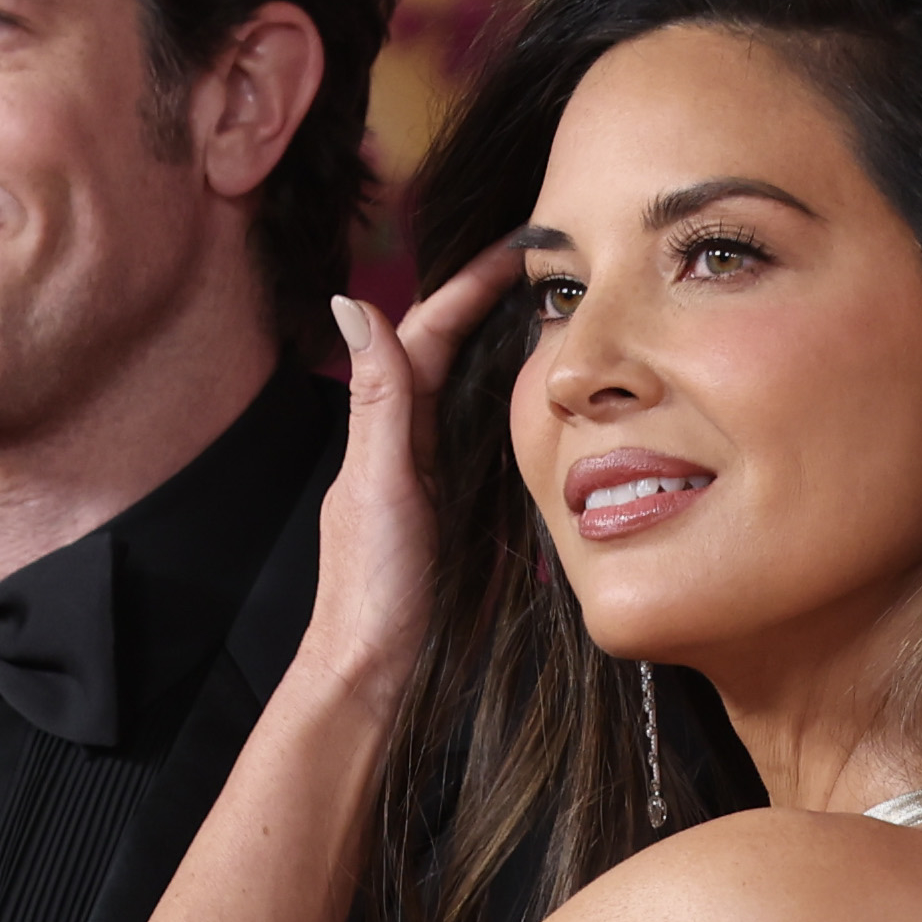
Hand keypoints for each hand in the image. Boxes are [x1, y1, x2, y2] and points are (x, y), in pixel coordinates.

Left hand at [301, 243, 525, 714]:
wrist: (376, 676)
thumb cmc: (370, 588)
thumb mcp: (378, 483)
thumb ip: (377, 397)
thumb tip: (355, 302)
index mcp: (386, 426)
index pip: (430, 331)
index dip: (470, 285)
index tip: (519, 244)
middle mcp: (410, 443)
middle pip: (456, 354)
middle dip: (496, 305)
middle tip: (555, 263)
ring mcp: (437, 478)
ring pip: (477, 397)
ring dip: (512, 353)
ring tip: (566, 314)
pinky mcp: (463, 514)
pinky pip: (494, 446)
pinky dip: (521, 414)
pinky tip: (555, 405)